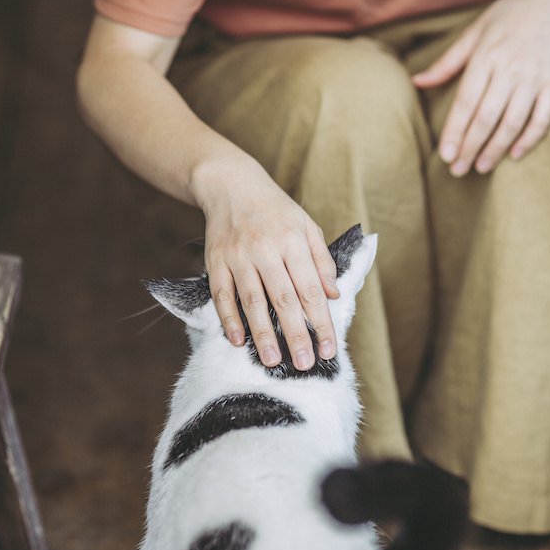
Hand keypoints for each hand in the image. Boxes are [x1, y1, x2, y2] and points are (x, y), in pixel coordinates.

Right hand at [192, 157, 339, 370]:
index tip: (328, 349)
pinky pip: (222, 295)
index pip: (311, 290)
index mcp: (293, 241)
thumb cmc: (275, 209)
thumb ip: (321, 261)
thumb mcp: (306, 225)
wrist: (231, 184)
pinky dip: (229, 319)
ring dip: (262, 333)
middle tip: (303, 364)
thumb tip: (333, 295)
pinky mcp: (215, 260)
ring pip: (252, 301)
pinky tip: (238, 340)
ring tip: (271, 360)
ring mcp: (238, 255)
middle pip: (283, 300)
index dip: (320, 322)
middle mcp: (266, 249)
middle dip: (295, 335)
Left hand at [412, 0, 549, 175]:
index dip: (454, 132)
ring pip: (514, 121)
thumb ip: (446, 62)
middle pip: (486, 117)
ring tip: (482, 167)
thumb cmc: (507, 17)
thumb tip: (417, 82)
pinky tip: (515, 155)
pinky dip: (531, 138)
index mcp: (485, 56)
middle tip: (458, 170)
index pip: (466, 102)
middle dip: (471, 147)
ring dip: (496, 148)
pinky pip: (544, 116)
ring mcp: (535, 76)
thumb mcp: (473, 33)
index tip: (445, 155)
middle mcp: (510, 68)